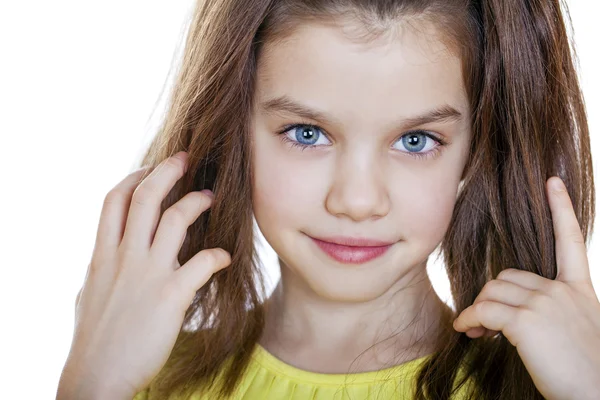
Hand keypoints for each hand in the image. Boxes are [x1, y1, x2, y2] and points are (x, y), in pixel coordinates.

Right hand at [59, 151, 230, 398]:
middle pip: (145, 197)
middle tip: (187, 159)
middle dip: (167, 171)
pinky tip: (226, 257)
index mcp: (102, 254)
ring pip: (175, 219)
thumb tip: (107, 255)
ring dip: (197, 202)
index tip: (151, 169)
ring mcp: (147, 274)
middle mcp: (123, 257)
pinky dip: (218, 256)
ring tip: (212, 197)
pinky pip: (202, 263)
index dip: (135, 177)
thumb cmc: (95, 338)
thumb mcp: (90, 292)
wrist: (96, 377)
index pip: (114, 200)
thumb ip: (102, 267)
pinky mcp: (170, 296)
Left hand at [452, 176, 599, 399]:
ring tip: (479, 332)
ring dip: (479, 310)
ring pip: (493, 291)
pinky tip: (466, 331)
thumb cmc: (585, 371)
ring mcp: (546, 303)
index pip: (571, 241)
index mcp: (580, 291)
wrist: (599, 395)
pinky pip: (483, 310)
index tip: (552, 182)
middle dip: (492, 297)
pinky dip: (469, 319)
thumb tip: (511, 316)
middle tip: (484, 323)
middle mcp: (563, 291)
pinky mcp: (527, 321)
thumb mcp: (575, 331)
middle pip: (508, 276)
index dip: (561, 209)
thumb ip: (551, 311)